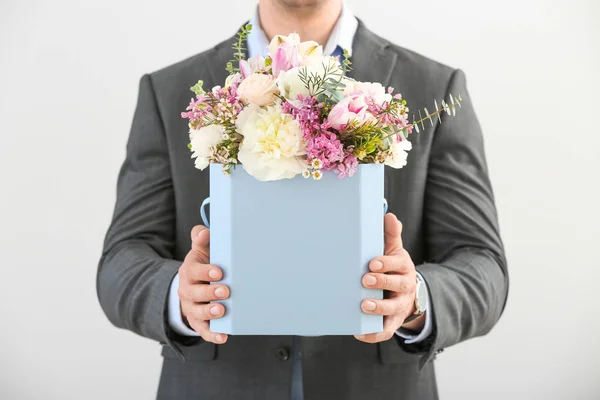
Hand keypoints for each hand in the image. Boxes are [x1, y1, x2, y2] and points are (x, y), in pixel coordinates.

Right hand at [177, 225, 229, 343]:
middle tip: (225, 290)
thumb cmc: (203, 266)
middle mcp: (188, 291)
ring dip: (209, 312)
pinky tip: (223, 336)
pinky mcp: (198, 322)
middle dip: (209, 292)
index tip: (219, 271)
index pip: (194, 271)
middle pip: (195, 293)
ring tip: (221, 310)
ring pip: (197, 313)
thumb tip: (205, 232)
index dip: (205, 272)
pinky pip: (203, 330)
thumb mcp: (200, 250)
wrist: (194, 285)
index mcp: (189, 272)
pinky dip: (212, 335)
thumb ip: (201, 238)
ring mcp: (192, 308)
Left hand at [354, 213, 423, 342]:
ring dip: (379, 307)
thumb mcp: (394, 250)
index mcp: (403, 267)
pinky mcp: (394, 321)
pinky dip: (373, 334)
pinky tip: (359, 332)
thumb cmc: (393, 267)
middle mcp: (404, 286)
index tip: (372, 263)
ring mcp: (400, 305)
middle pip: (396, 284)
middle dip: (382, 282)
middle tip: (365, 280)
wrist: (406, 293)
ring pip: (392, 308)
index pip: (397, 264)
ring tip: (364, 305)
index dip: (386, 264)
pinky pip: (386, 331)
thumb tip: (389, 216)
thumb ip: (391, 235)